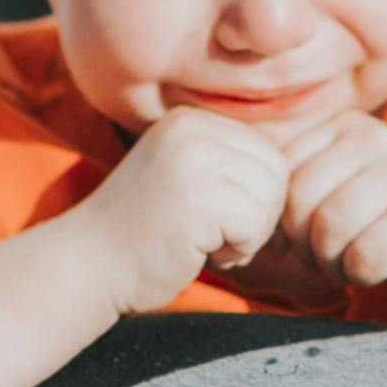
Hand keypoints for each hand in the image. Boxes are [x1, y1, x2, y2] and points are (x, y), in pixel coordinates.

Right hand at [68, 108, 294, 315]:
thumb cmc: (143, 235)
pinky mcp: (196, 196)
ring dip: (249, 235)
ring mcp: (192, 159)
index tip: (218, 220)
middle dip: (258, 215)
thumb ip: (229, 168)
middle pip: (276, 172)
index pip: (267, 152)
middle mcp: (191, 129)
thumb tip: (301, 176)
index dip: (256, 198)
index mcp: (190, 120)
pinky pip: (256, 224)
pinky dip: (238, 250)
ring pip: (271, 198)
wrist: (86, 266)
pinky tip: (201, 253)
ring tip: (206, 243)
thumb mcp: (186, 180)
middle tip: (216, 237)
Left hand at [275, 113, 386, 315]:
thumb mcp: (333, 192)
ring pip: (330, 226)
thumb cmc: (377, 227)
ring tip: (350, 262)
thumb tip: (239, 210)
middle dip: (304, 243)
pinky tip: (377, 270)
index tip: (300, 241)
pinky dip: (362, 275)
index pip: (280, 172)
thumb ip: (289, 187)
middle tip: (329, 256)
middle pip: (300, 199)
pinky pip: (366, 254)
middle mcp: (377, 139)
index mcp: (345, 126)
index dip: (280, 218)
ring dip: (332, 262)